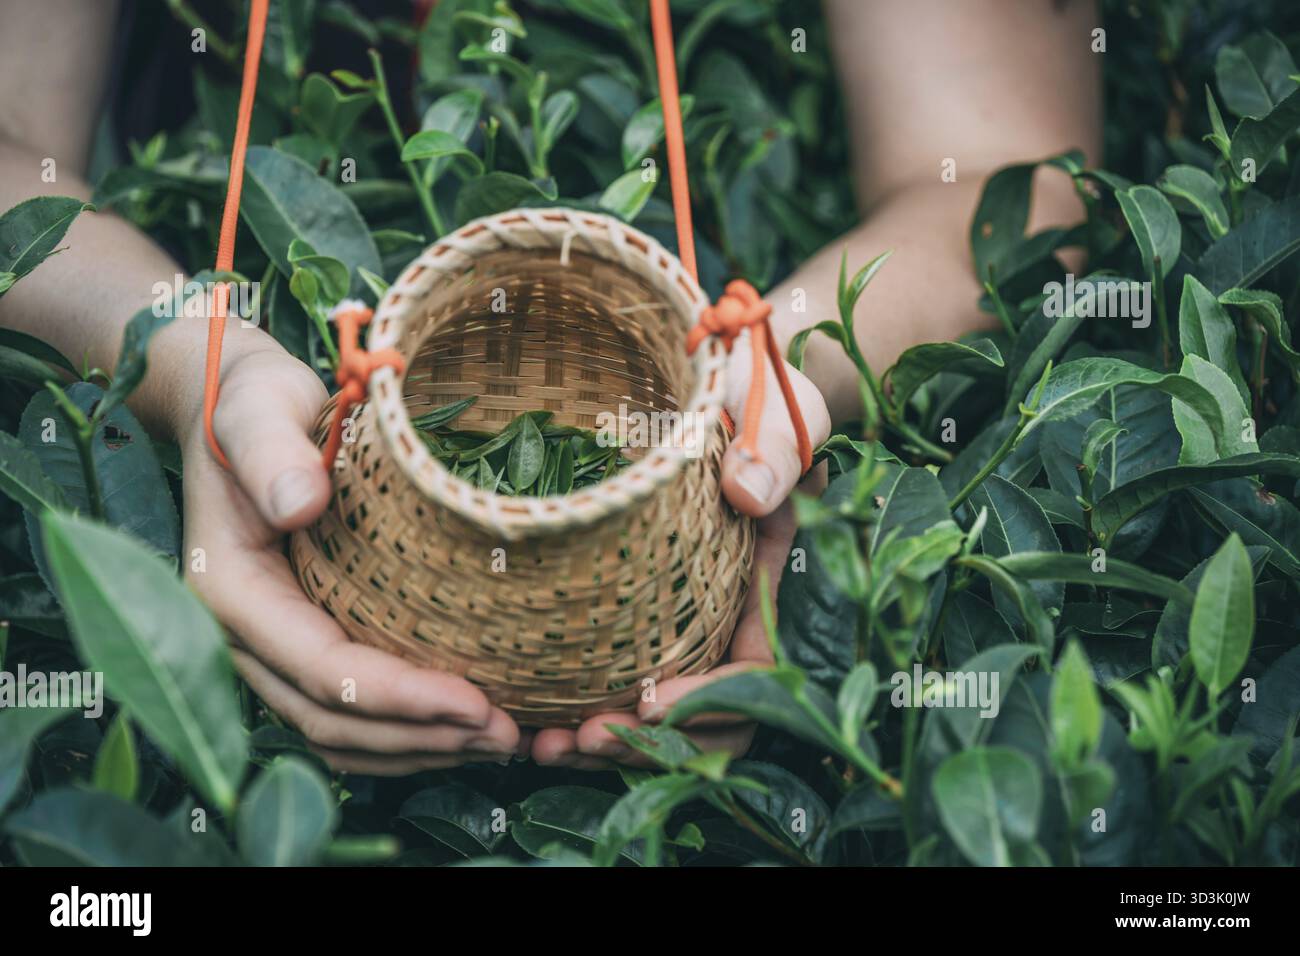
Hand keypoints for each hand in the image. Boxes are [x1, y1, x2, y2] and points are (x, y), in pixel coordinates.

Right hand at [177, 341, 523, 773]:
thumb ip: (271, 455)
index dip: (399, 697)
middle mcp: (243, 638)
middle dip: (420, 737)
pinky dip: (403, 731)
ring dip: (418, 747)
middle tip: (506, 733)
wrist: (240, 407)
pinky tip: (461, 725)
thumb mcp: (257, 412)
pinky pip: (345, 711)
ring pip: (338, 731)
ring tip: (500, 740)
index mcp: (230, 593)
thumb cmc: (253, 404)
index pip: (321, 669)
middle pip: (331, 718)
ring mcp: (269, 649)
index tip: (476, 701)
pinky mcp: (300, 643)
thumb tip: (300, 504)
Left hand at [531, 335, 830, 768]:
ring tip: (541, 745)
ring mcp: (690, 626)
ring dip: (609, 742)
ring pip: (660, 718)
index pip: (755, 676)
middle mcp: (734, 622)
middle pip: (705, 722)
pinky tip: (529, 715)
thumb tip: (747, 494)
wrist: (719, 385)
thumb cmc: (757, 396)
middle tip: (577, 741)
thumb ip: (770, 447)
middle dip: (647, 744)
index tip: (646, 704)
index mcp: (775, 590)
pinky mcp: (643, 618)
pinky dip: (580, 706)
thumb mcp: (774, 410)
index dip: (708, 705)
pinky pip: (620, 682)